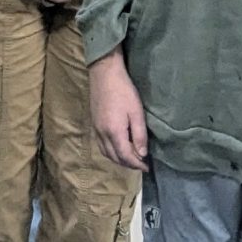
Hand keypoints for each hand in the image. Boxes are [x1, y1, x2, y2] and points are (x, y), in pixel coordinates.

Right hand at [89, 51, 148, 171]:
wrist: (104, 74)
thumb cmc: (124, 91)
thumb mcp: (136, 112)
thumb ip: (139, 135)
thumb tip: (142, 154)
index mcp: (114, 132)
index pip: (125, 156)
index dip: (137, 164)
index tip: (147, 167)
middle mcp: (102, 134)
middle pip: (114, 157)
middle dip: (128, 164)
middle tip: (141, 164)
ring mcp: (96, 129)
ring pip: (106, 152)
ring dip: (118, 159)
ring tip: (131, 158)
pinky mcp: (94, 123)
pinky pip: (101, 145)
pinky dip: (110, 151)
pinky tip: (118, 147)